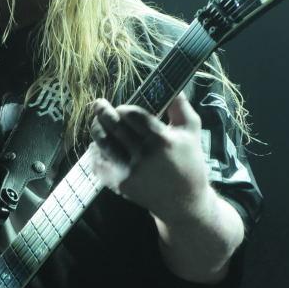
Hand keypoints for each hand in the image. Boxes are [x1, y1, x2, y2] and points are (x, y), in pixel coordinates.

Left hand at [88, 92, 212, 223]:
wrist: (185, 201)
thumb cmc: (189, 162)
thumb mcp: (192, 131)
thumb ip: (181, 106)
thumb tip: (171, 86)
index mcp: (162, 139)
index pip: (132, 115)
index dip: (122, 109)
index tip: (120, 108)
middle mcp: (145, 155)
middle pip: (115, 127)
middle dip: (102, 113)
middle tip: (98, 105)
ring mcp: (132, 171)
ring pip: (104, 144)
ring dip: (96, 130)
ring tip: (96, 122)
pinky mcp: (123, 184)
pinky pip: (101, 164)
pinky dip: (96, 153)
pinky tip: (97, 146)